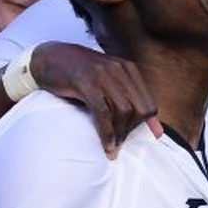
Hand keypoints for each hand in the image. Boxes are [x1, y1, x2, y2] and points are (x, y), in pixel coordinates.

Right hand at [30, 42, 162, 157]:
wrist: (49, 58)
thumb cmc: (79, 75)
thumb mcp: (109, 83)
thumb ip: (131, 102)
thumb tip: (159, 132)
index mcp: (128, 69)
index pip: (149, 104)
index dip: (145, 126)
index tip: (136, 139)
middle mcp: (119, 69)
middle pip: (138, 109)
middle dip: (131, 131)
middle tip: (119, 145)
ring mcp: (103, 74)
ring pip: (122, 111)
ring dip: (119, 135)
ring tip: (112, 148)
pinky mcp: (86, 82)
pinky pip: (103, 112)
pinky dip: (106, 133)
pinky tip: (106, 145)